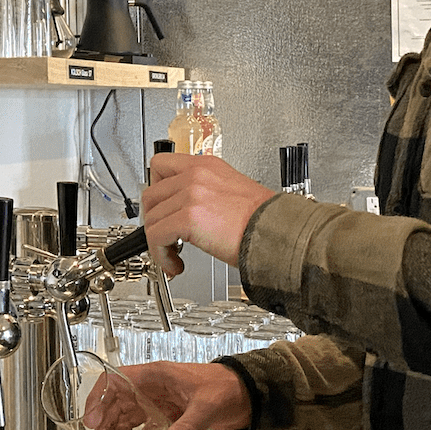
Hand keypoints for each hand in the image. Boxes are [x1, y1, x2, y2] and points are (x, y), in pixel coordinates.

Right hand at [83, 360, 251, 429]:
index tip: (91, 423)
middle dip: (105, 428)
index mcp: (154, 376)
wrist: (249, 393)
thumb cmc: (227, 386)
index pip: (114, 382)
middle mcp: (152, 389)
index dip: (98, 401)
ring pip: (128, 421)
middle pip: (116, 406)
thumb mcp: (204, 407)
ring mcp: (159, 404)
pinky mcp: (168, 418)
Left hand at [140, 153, 276, 272]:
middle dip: (153, 220)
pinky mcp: (189, 217)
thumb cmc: (263, 219)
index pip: (160, 165)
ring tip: (173, 255)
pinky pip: (157, 236)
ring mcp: (192, 194)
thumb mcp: (230, 192)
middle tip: (164, 237)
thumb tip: (184, 209)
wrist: (279, 232)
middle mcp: (196, 175)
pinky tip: (175, 264)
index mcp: (206, 166)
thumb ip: (205, 192)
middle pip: (151, 194)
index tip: (160, 208)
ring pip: (152, 218)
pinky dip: (161, 255)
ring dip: (158, 242)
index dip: (155, 190)